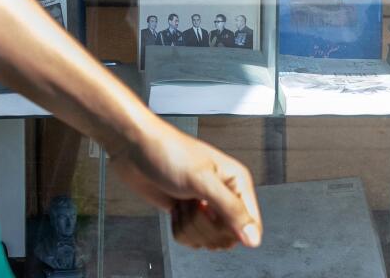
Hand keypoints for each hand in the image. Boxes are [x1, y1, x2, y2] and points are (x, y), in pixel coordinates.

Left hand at [113, 117, 261, 251]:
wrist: (135, 150)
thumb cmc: (169, 152)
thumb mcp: (203, 181)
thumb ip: (231, 210)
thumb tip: (254, 239)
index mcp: (237, 183)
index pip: (251, 225)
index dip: (233, 230)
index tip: (212, 216)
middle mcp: (225, 196)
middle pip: (227, 237)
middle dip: (204, 226)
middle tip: (195, 204)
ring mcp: (205, 206)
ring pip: (207, 240)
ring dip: (189, 226)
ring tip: (182, 202)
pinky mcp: (188, 214)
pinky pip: (191, 239)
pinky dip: (179, 228)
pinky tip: (175, 208)